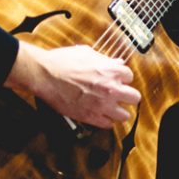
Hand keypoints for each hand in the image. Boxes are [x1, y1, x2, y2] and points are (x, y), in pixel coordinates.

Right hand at [8, 42, 139, 126]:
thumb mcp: (87, 53)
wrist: (44, 75)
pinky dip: (106, 121)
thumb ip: (105, 60)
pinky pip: (108, 125)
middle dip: (127, 96)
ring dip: (119, 111)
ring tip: (112, 108)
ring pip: (124, 115)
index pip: (130, 77)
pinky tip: (100, 115)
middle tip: (120, 96)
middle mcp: (111, 89)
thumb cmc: (62, 62)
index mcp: (112, 71)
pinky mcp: (90, 116)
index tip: (116, 80)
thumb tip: (116, 62)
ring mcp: (101, 105)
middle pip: (134, 98)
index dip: (122, 78)